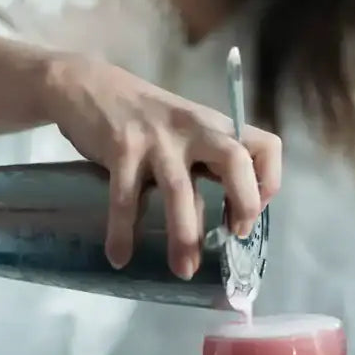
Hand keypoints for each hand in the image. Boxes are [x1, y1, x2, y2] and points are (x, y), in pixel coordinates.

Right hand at [45, 55, 281, 279]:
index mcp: (215, 126)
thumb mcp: (187, 129)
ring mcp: (156, 139)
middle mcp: (193, 129)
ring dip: (184, 236)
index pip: (266, 146)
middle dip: (242, 203)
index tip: (248, 213)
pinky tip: (119, 257)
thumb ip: (209, 160)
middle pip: (234, 160)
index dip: (267, 183)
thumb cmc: (144, 116)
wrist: (87, 84)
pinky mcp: (120, 148)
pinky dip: (122, 232)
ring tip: (183, 271)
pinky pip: (125, 199)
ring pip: (180, 190)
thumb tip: (231, 216)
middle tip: (232, 237)